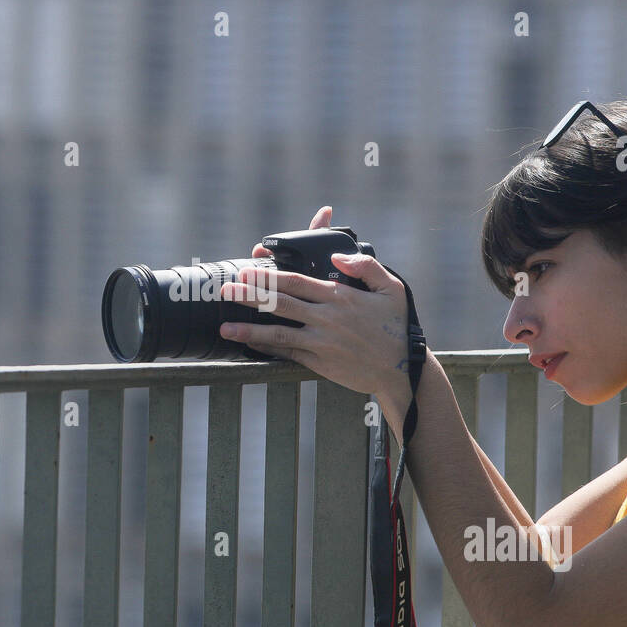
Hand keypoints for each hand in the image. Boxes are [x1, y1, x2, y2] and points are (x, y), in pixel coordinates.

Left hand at [220, 205, 412, 400]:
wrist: (402, 370)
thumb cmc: (396, 325)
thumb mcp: (392, 288)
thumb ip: (365, 266)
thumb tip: (336, 257)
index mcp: (340, 296)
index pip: (297, 281)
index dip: (269, 275)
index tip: (247, 270)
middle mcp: (326, 318)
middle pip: (280, 303)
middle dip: (250, 295)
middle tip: (226, 289)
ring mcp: (321, 342)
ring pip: (278, 333)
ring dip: (249, 329)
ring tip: (224, 327)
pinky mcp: (319, 363)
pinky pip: (288, 354)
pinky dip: (266, 350)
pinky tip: (248, 346)